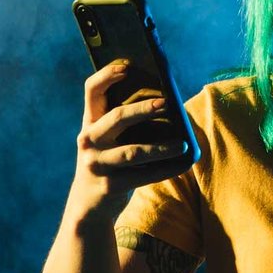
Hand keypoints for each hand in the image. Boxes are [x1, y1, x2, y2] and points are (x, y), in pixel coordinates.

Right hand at [74, 59, 188, 210]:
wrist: (89, 206)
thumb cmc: (110, 163)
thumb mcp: (111, 140)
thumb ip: (128, 124)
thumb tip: (168, 107)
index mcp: (90, 122)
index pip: (92, 90)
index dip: (107, 75)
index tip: (128, 66)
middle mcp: (88, 139)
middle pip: (116, 117)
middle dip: (143, 109)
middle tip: (166, 103)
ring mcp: (97, 163)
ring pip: (133, 152)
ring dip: (161, 148)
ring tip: (182, 144)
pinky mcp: (109, 186)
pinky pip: (143, 175)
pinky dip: (166, 169)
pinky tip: (183, 164)